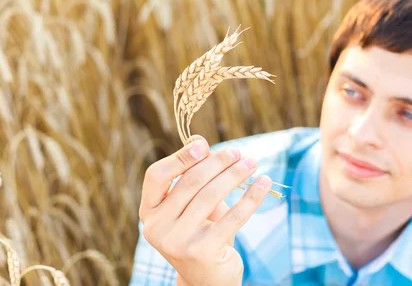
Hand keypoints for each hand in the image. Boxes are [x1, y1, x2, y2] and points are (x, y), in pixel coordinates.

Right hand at [138, 135, 271, 285]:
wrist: (207, 280)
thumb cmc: (199, 233)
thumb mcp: (191, 205)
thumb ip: (192, 175)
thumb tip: (198, 139)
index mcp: (148, 212)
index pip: (156, 175)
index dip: (180, 157)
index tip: (204, 145)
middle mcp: (157, 227)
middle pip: (190, 183)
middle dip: (217, 163)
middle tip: (238, 152)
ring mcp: (177, 241)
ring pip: (211, 196)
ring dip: (235, 175)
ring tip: (252, 163)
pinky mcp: (202, 251)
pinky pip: (232, 217)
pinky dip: (251, 197)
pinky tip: (263, 182)